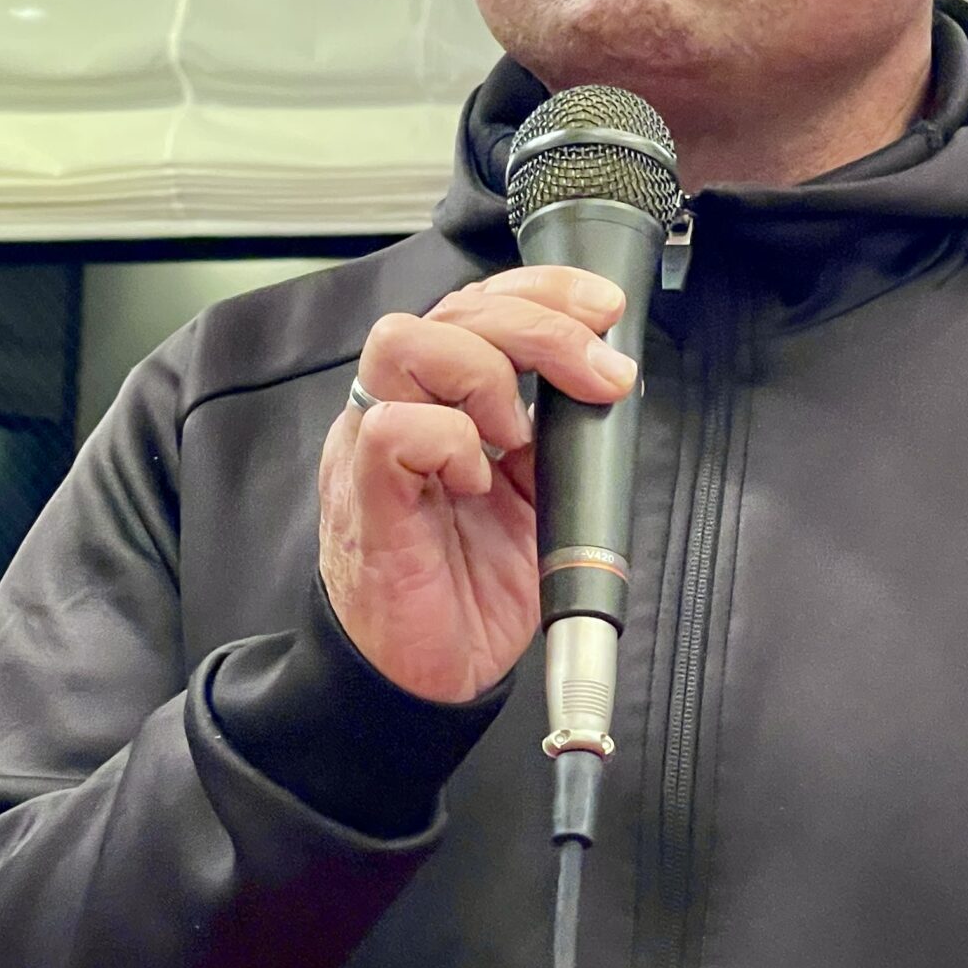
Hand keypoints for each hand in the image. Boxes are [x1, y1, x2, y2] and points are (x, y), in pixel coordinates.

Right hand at [319, 267, 634, 702]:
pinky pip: (391, 428)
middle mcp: (397, 408)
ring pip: (404, 342)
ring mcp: (371, 448)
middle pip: (452, 310)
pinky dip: (450, 441)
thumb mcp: (537, 497)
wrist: (430, 675)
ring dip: (486, 374)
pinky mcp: (363, 496)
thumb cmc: (472, 591)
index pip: (477, 303)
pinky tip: (479, 480)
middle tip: (598, 374)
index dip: (543, 291)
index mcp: (438, 400)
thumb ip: (555, 436)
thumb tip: (603, 385)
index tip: (604, 312)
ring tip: (519, 435)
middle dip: (542, 326)